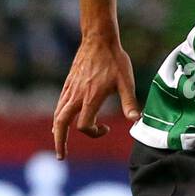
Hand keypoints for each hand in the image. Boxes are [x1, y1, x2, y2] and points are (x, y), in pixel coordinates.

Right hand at [52, 32, 139, 158]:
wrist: (98, 39)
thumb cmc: (115, 60)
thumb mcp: (126, 81)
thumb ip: (130, 103)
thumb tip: (137, 122)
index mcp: (90, 97)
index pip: (84, 125)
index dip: (94, 133)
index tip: (105, 128)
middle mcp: (76, 96)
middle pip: (61, 124)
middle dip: (60, 142)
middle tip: (61, 157)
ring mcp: (70, 90)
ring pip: (57, 115)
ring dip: (58, 131)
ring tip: (60, 142)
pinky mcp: (68, 84)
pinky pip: (59, 105)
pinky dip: (59, 117)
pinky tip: (62, 121)